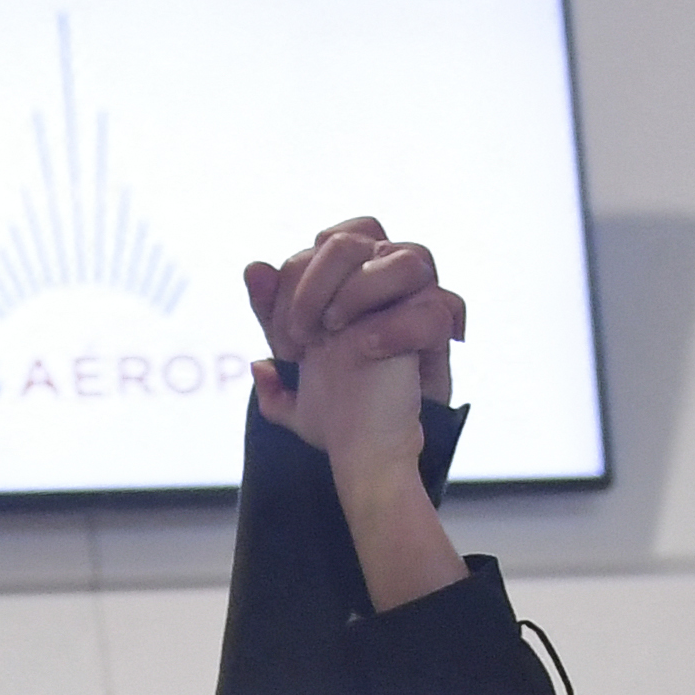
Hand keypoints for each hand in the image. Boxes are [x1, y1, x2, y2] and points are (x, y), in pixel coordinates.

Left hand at [238, 217, 470, 612]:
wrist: (368, 458)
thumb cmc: (336, 414)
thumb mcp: (289, 369)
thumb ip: (270, 320)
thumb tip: (254, 269)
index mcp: (350, 287)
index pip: (324, 243)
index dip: (291, 282)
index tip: (283, 342)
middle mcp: (386, 287)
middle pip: (355, 236)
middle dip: (314, 282)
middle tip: (303, 336)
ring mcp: (417, 307)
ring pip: (408, 257)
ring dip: (357, 290)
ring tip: (335, 333)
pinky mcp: (440, 339)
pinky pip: (433, 309)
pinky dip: (394, 327)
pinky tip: (365, 351)